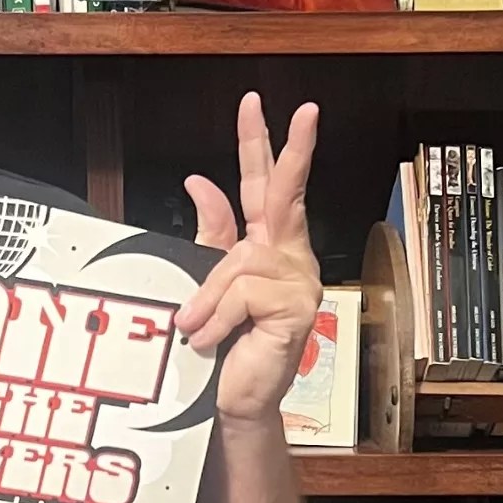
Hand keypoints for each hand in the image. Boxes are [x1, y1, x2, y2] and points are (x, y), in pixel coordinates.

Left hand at [176, 93, 321, 430]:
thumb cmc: (221, 344)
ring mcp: (298, 281)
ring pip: (238, 261)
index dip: (260, 144)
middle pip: (286, 193)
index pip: (264, 184)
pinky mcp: (296, 308)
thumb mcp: (205, 281)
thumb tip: (198, 179)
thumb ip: (210, 233)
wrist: (231, 399)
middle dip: (293, 149)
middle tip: (304, 110)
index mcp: (265, 245)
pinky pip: (242, 294)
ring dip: (207, 298)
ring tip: (197, 329)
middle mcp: (289, 256)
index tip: (255, 103)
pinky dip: (216, 317)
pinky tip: (213, 340)